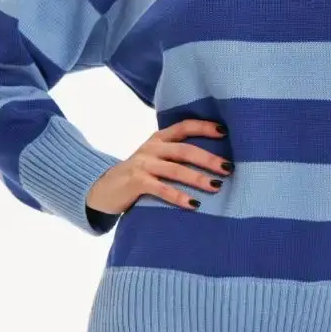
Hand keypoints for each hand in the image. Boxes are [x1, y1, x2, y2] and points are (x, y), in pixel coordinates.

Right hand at [86, 118, 231, 215]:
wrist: (102, 188)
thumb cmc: (138, 174)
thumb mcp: (154, 158)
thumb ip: (174, 155)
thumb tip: (213, 161)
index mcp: (159, 138)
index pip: (184, 127)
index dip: (204, 127)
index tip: (225, 132)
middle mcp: (152, 148)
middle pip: (185, 150)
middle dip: (209, 158)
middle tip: (228, 168)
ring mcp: (143, 164)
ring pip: (175, 169)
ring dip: (198, 178)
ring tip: (217, 186)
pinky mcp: (136, 182)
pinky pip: (161, 189)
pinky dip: (179, 197)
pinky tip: (194, 204)